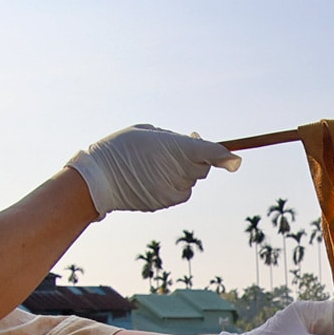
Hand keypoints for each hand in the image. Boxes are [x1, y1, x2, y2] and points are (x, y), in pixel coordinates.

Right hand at [66, 125, 240, 215]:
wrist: (98, 179)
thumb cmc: (120, 147)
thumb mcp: (148, 132)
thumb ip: (174, 139)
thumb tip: (191, 145)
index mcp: (177, 149)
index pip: (210, 153)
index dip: (225, 156)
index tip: (235, 160)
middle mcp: (179, 172)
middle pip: (202, 168)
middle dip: (197, 159)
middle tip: (178, 148)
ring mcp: (173, 190)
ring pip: (190, 181)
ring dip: (182, 172)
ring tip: (155, 163)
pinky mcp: (165, 203)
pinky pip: (179, 192)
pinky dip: (172, 184)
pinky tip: (151, 177)